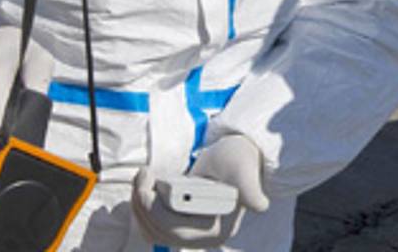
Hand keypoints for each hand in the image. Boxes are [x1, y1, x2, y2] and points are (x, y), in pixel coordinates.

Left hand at [132, 135, 268, 248]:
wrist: (235, 159)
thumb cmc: (239, 162)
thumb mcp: (244, 171)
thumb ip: (250, 188)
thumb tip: (258, 204)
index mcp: (218, 229)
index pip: (175, 230)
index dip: (154, 210)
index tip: (149, 182)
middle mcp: (203, 238)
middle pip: (159, 232)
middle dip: (143, 204)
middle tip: (144, 174)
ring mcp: (190, 234)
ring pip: (152, 231)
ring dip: (139, 205)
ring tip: (144, 177)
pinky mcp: (179, 225)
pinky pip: (152, 226)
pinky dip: (143, 208)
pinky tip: (146, 186)